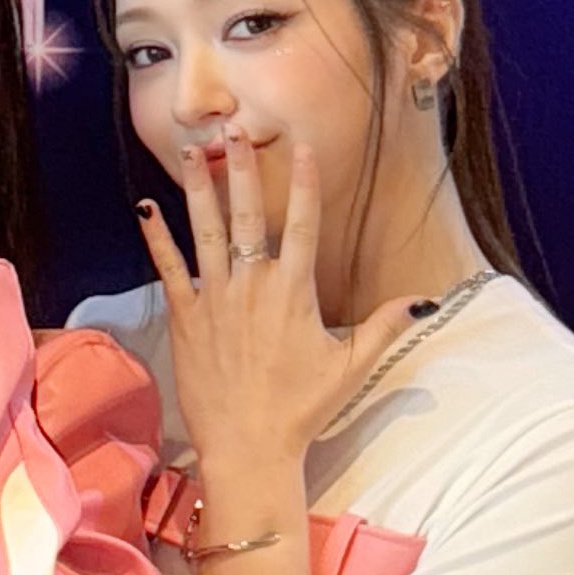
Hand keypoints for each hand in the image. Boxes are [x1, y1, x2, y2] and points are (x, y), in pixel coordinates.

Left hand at [137, 135, 428, 476]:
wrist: (248, 444)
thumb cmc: (301, 408)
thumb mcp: (352, 366)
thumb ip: (386, 326)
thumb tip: (426, 301)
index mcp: (295, 292)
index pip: (302, 224)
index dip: (302, 183)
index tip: (300, 147)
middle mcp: (253, 286)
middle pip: (247, 215)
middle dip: (242, 169)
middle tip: (235, 130)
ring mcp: (216, 299)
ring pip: (205, 231)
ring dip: (198, 188)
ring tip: (190, 150)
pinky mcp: (185, 317)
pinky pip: (168, 268)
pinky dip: (157, 237)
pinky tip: (146, 207)